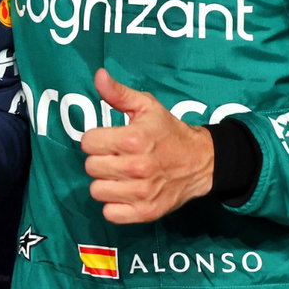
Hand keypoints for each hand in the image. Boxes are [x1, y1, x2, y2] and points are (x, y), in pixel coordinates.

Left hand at [81, 67, 213, 223]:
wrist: (201, 161)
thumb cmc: (169, 131)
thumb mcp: (146, 106)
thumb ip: (118, 93)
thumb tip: (98, 75)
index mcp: (134, 139)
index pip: (87, 142)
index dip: (96, 139)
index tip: (110, 139)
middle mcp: (137, 167)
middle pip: (90, 167)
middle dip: (100, 160)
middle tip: (117, 157)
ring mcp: (142, 192)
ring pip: (97, 190)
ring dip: (105, 182)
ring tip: (121, 174)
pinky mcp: (146, 212)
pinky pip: (110, 213)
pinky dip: (114, 205)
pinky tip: (125, 192)